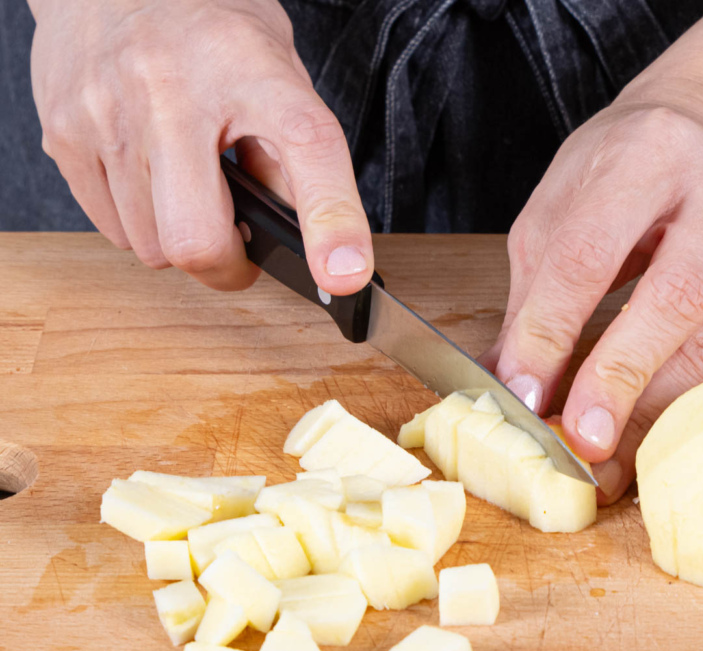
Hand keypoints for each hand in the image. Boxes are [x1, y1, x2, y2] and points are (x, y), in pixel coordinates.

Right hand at [28, 0, 371, 293]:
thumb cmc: (208, 30)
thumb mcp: (276, 71)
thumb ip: (293, 152)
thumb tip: (312, 240)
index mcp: (252, 70)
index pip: (306, 149)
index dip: (332, 223)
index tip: (344, 275)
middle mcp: (174, 90)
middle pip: (197, 237)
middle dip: (226, 266)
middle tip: (240, 247)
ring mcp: (109, 112)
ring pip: (151, 247)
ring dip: (179, 241)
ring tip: (192, 190)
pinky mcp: (65, 132)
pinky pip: (111, 228)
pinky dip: (140, 225)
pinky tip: (152, 179)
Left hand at [484, 101, 702, 504]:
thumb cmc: (620, 169)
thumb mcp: (558, 208)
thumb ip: (536, 295)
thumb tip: (514, 383)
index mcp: (648, 152)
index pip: (591, 254)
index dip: (553, 331)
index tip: (526, 393)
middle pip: (676, 297)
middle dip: (622, 378)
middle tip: (583, 441)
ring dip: (652, 405)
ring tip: (608, 453)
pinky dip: (677, 394)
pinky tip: (644, 420)